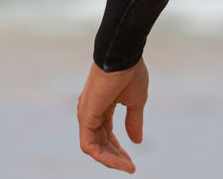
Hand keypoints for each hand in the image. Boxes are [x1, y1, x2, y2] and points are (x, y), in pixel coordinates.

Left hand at [77, 58, 148, 172]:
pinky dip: (103, 156)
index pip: (107, 134)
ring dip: (111, 159)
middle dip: (116, 156)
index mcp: (102, 107)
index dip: (119, 148)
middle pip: (100, 142)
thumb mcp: (136, 101)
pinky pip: (90, 145)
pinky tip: (119, 161)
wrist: (123, 55)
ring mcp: (86, 114)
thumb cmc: (130, 72)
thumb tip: (137, 142)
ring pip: (94, 147)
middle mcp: (91, 112)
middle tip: (130, 167)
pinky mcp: (85, 116)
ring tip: (128, 167)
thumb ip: (134, 121)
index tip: (132, 161)